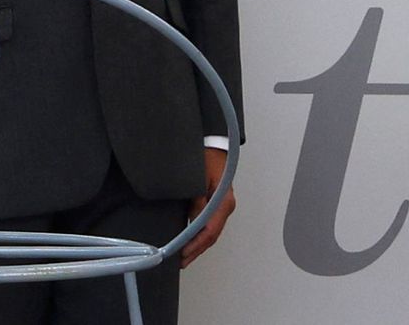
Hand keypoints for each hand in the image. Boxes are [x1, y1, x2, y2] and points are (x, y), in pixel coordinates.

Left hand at [181, 147, 235, 267]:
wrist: (217, 146)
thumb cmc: (208, 158)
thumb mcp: (199, 178)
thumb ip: (198, 200)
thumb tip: (194, 220)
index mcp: (224, 202)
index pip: (210, 231)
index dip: (196, 245)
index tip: (183, 254)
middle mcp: (226, 207)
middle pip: (212, 236)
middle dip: (196, 250)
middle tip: (181, 262)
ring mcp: (224, 207)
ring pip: (212, 233)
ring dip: (198, 245)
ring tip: (184, 257)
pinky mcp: (218, 205)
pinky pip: (210, 225)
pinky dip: (200, 236)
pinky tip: (191, 241)